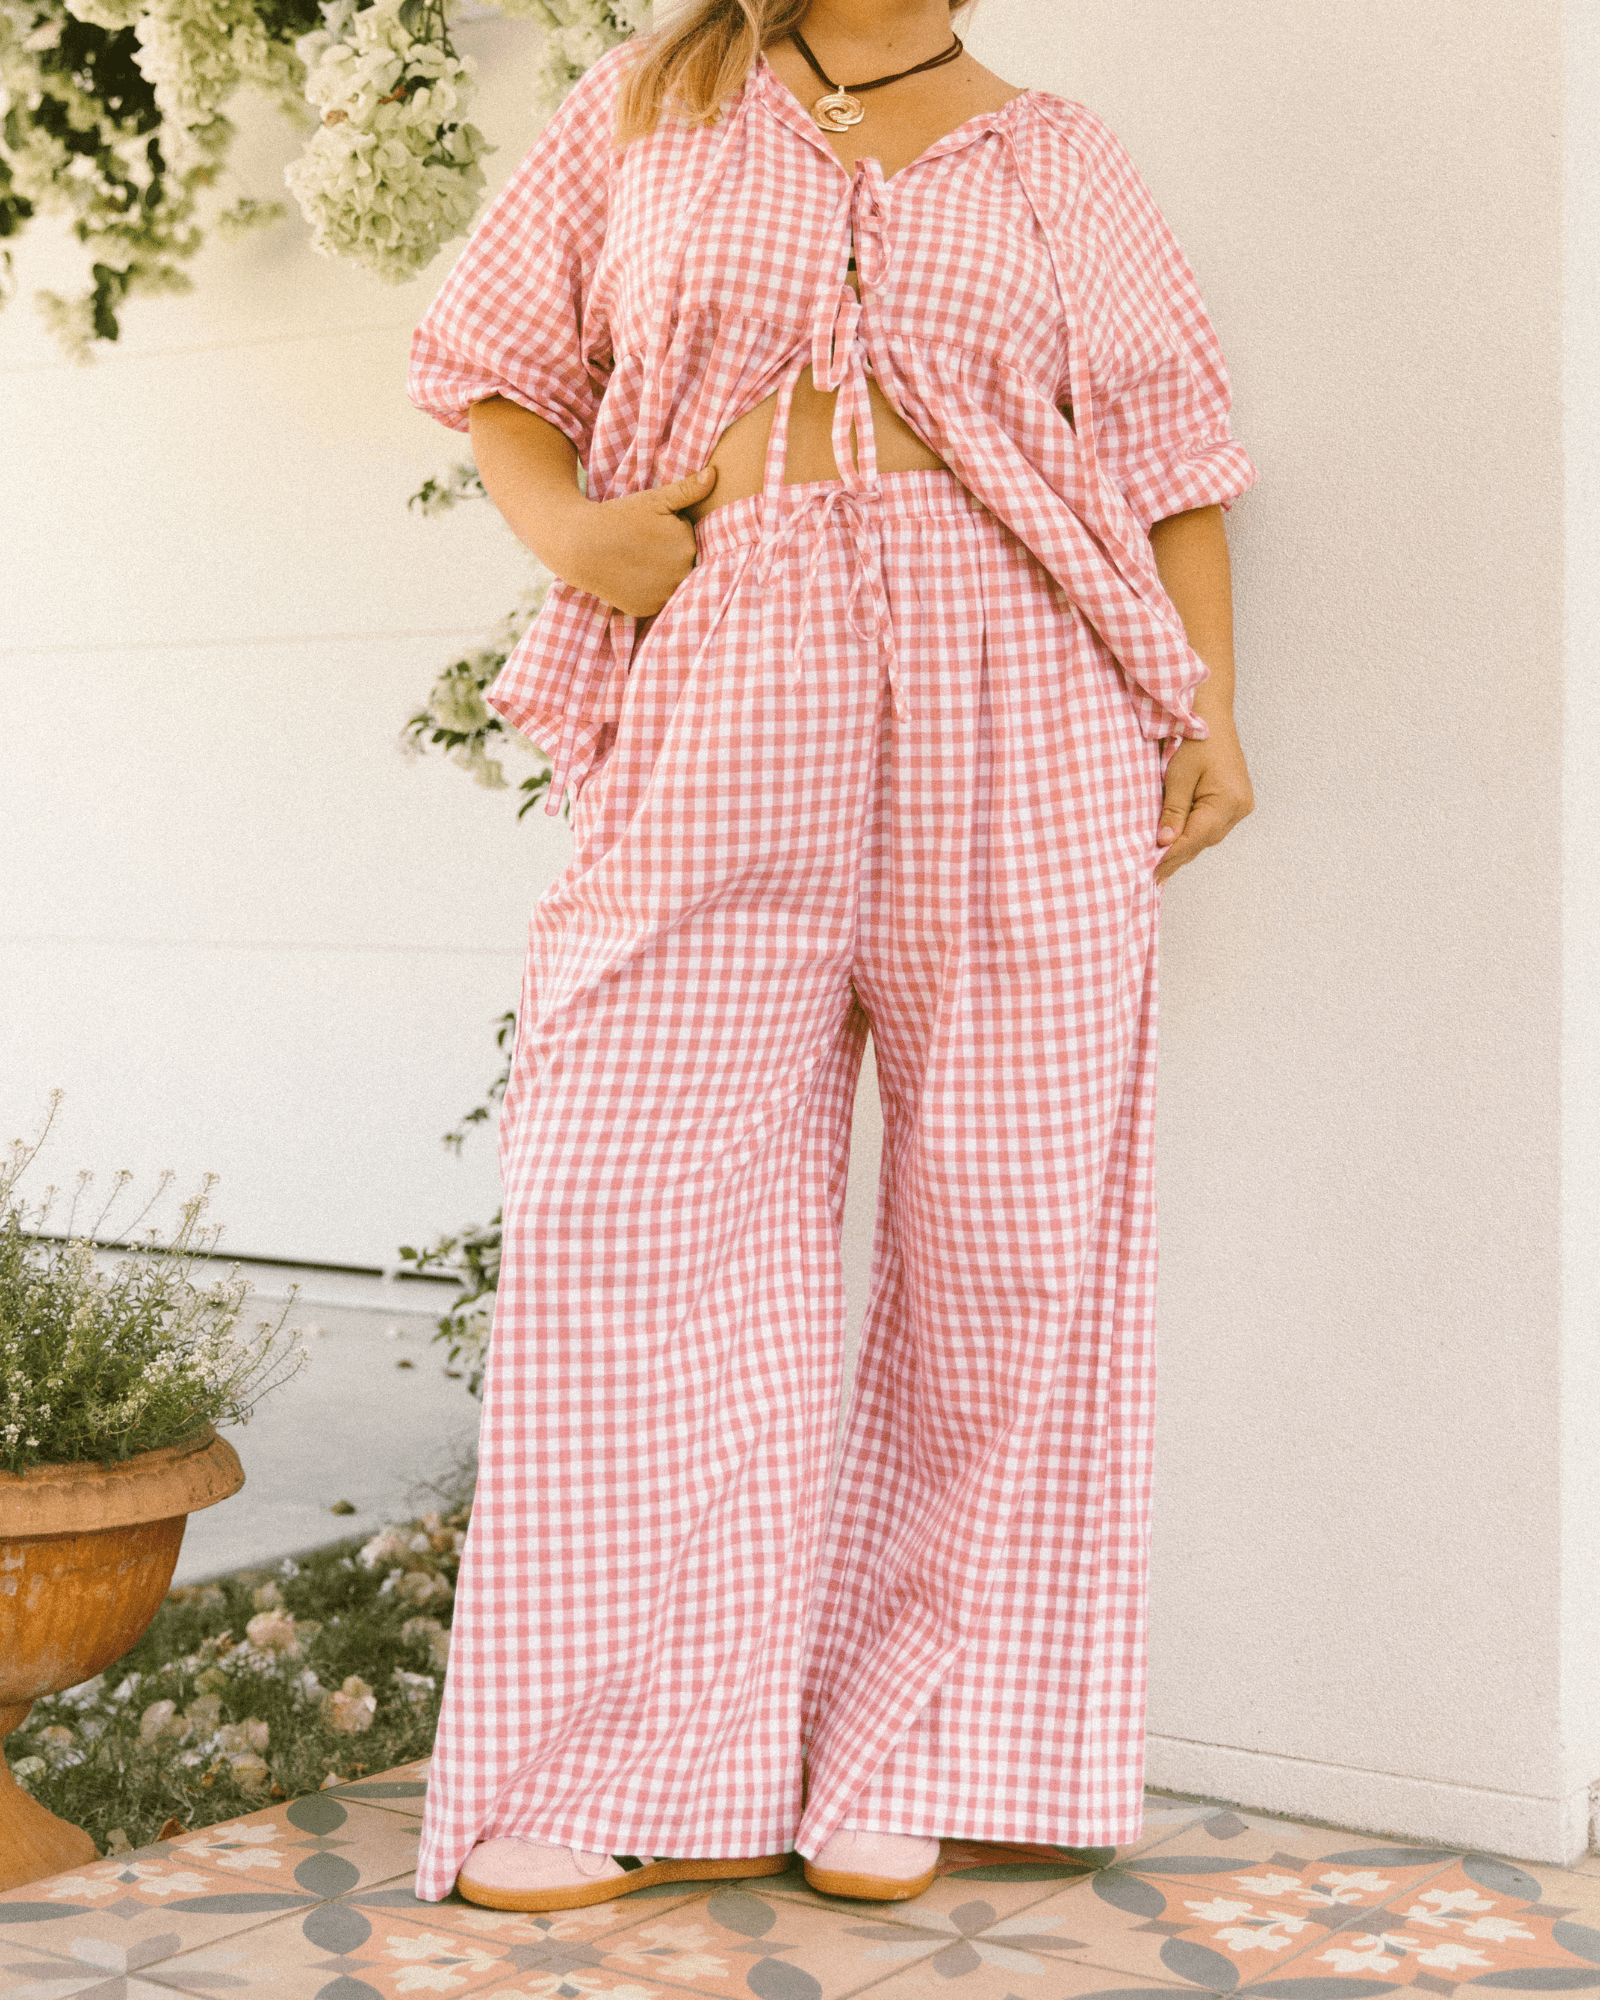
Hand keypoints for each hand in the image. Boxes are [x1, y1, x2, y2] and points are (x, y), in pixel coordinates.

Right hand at [552, 465, 718, 616]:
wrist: (581, 545)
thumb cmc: (619, 517)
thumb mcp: (655, 498)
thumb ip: (689, 489)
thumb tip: (714, 475)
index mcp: (687, 546)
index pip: (688, 537)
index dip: (670, 530)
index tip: (650, 527)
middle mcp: (681, 575)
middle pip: (683, 562)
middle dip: (669, 552)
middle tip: (642, 543)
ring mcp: (664, 596)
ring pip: (671, 582)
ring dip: (662, 573)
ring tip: (637, 559)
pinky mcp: (647, 609)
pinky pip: (656, 598)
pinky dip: (648, 590)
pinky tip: (632, 576)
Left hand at [1154, 720, 1253, 884]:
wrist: (1212, 715)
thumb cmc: (1194, 739)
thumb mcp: (1178, 774)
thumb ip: (1173, 810)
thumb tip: (1165, 843)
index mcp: (1228, 801)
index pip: (1194, 838)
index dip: (1171, 856)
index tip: (1151, 872)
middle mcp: (1239, 808)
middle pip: (1202, 841)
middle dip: (1176, 857)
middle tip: (1151, 876)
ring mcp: (1240, 806)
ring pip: (1207, 836)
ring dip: (1185, 848)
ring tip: (1161, 866)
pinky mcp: (1235, 803)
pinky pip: (1211, 826)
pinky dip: (1193, 835)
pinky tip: (1177, 845)